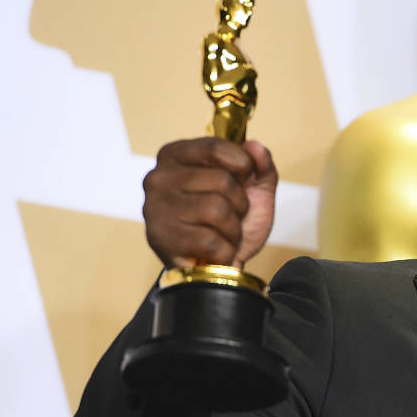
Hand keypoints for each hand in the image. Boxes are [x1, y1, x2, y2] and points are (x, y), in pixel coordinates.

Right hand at [142, 137, 277, 268]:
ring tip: (221, 235)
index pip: (217, 147)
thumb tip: (255, 148)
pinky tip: (212, 253)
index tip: (242, 181)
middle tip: (228, 217)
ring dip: (233, 230)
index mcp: (175, 155)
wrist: (219, 268)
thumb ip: (260, 165)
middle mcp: (158, 178)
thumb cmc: (230, 222)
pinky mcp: (160, 240)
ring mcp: (155, 209)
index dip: (243, 167)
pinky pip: (210, 242)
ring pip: (217, 210)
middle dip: (239, 204)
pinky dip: (223, 252)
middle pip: (222, 181)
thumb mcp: (254, 190)